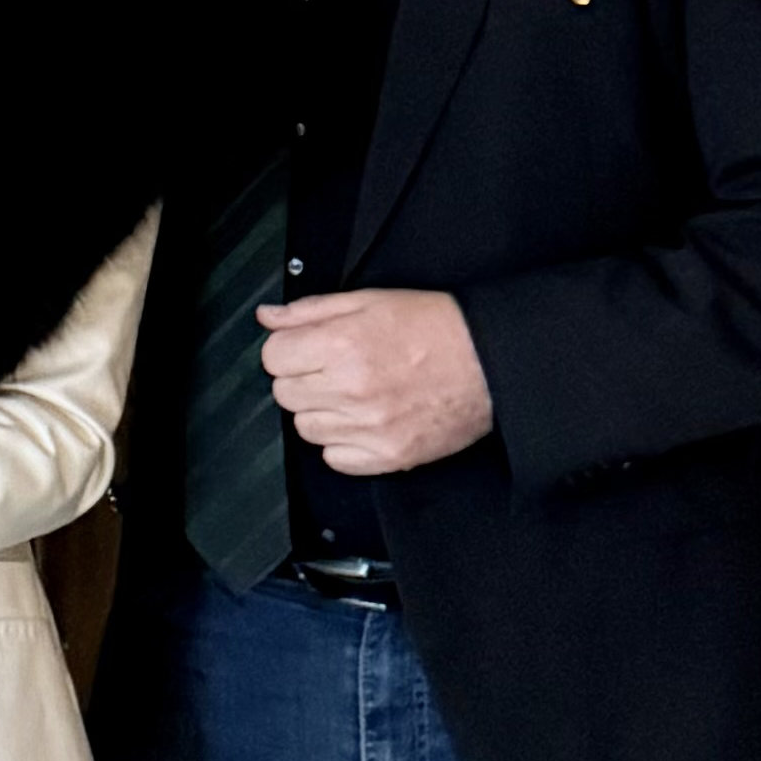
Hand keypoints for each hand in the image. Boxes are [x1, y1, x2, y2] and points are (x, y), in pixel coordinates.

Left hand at [260, 289, 494, 474]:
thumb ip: (310, 311)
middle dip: (303, 378)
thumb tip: (267, 317)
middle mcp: (352, 389)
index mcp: (342, 345)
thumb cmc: (435, 327)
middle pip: (284, 393)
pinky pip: (335, 459)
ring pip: (306, 428)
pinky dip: (343, 443)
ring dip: (322, 411)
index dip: (288, 350)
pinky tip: (365, 420)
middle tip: (335, 368)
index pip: (272, 357)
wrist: (492, 361)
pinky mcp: (391, 456)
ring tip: (355, 393)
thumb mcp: (369, 301)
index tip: (307, 348)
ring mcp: (371, 427)